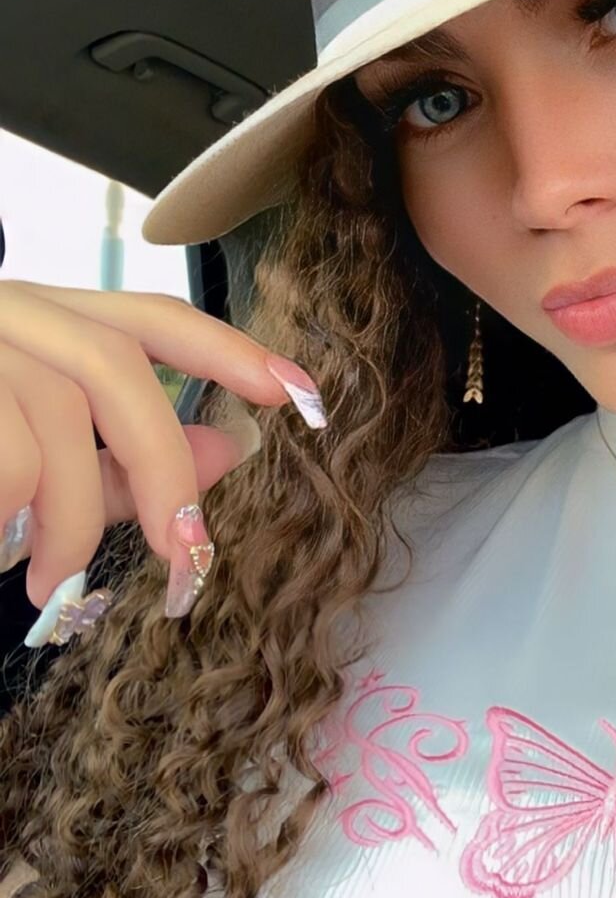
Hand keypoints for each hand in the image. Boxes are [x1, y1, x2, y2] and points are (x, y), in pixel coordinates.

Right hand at [0, 280, 325, 638]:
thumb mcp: (37, 457)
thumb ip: (125, 455)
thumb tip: (234, 452)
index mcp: (35, 318)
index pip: (147, 314)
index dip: (229, 347)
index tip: (303, 394)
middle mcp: (1, 311)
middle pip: (116, 367)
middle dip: (164, 467)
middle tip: (188, 561)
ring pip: (58, 417)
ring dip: (76, 520)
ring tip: (55, 586)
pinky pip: (10, 457)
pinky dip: (17, 516)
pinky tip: (2, 546)